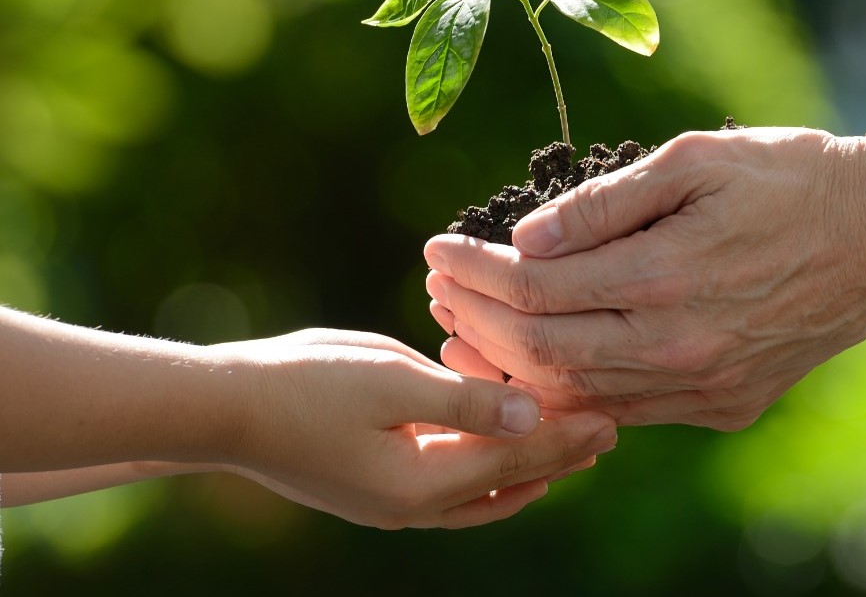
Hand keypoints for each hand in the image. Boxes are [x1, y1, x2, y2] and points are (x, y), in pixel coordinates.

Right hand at [214, 328, 616, 528]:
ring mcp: (395, 503)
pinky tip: (503, 452)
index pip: (516, 460)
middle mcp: (415, 506)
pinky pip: (454, 488)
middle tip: (607, 431)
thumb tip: (533, 417)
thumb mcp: (391, 383)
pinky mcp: (379, 488)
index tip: (612, 419)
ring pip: (484, 493)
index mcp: (423, 484)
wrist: (229, 409)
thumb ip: (465, 403)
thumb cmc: (307, 385)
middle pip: (508, 482)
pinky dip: (489, 470)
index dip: (566, 438)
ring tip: (569, 449)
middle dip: (559, 457)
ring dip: (529, 468)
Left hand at [424, 127, 865, 429]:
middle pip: (542, 350)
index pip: (536, 287)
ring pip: (578, 393)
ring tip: (466, 330)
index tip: (436, 248)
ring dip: (512, 364)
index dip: (475, 271)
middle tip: (436, 287)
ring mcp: (706, 386)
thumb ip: (607, 202)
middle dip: (475, 319)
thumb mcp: (697, 160)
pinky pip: (627, 410)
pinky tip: (542, 365)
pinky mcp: (727, 404)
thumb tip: (525, 237)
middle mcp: (681, 347)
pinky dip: (572, 390)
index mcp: (668, 276)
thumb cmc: (793, 178)